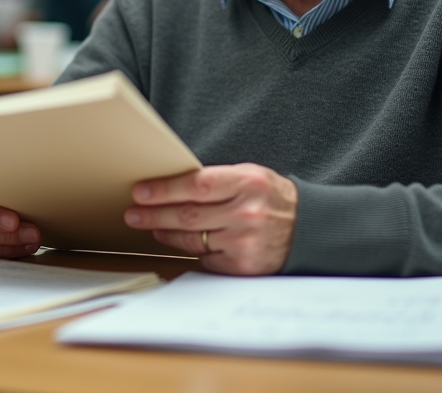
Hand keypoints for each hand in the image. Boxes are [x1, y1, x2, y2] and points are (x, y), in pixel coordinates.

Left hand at [123, 163, 297, 275]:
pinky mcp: (243, 265)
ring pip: (191, 239)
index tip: (141, 192)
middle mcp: (246, 213)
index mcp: (247, 183)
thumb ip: (216, 180)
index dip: (164, 189)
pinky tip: (179, 241)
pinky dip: (192, 250)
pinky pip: (205, 258)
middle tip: (133, 213)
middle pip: (187, 215)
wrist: (308, 229)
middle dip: (154, 214)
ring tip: (152, 225)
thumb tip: (172, 186)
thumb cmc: (272, 198)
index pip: (196, 185)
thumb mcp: (250, 176)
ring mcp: (244, 242)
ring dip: (166, 232)